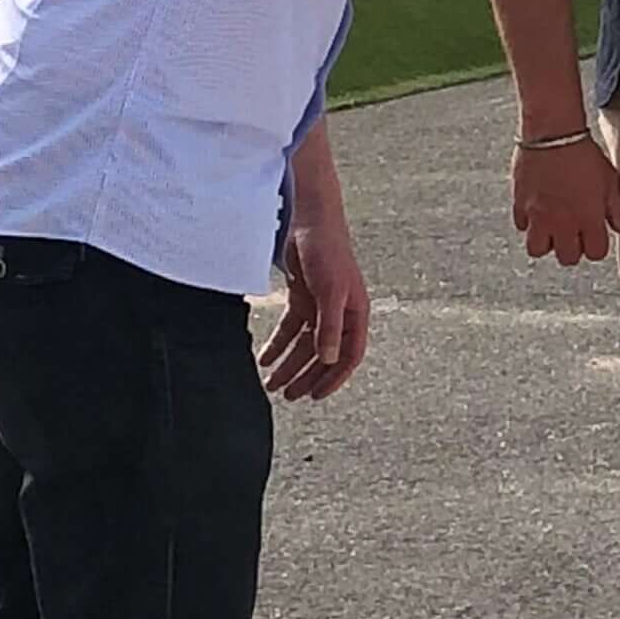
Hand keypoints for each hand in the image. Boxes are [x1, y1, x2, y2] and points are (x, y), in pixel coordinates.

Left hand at [262, 209, 371, 400]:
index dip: (333, 378)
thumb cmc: (329, 253)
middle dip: (305, 376)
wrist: (312, 221)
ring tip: (271, 383)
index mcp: (355, 315)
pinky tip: (265, 357)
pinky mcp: (302, 298)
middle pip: (323, 355)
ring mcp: (320, 307)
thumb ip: (330, 326)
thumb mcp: (331, 292)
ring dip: (289, 364)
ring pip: (304, 345)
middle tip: (286, 396)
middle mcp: (340, 315)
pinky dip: (278, 344)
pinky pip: (290, 328)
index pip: (348, 356)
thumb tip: (328, 359)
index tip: (315, 396)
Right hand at [512, 133, 619, 266]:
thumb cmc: (582, 153)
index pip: (596, 253)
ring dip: (547, 242)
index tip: (595, 237)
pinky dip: (529, 222)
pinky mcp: (520, 205)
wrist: (552, 133)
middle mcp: (562, 222)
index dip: (597, 247)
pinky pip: (521, 226)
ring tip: (553, 228)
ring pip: (538, 249)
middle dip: (573, 249)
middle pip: (567, 258)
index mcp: (588, 218)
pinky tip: (538, 210)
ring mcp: (538, 216)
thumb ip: (616, 208)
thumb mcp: (610, 179)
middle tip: (574, 234)